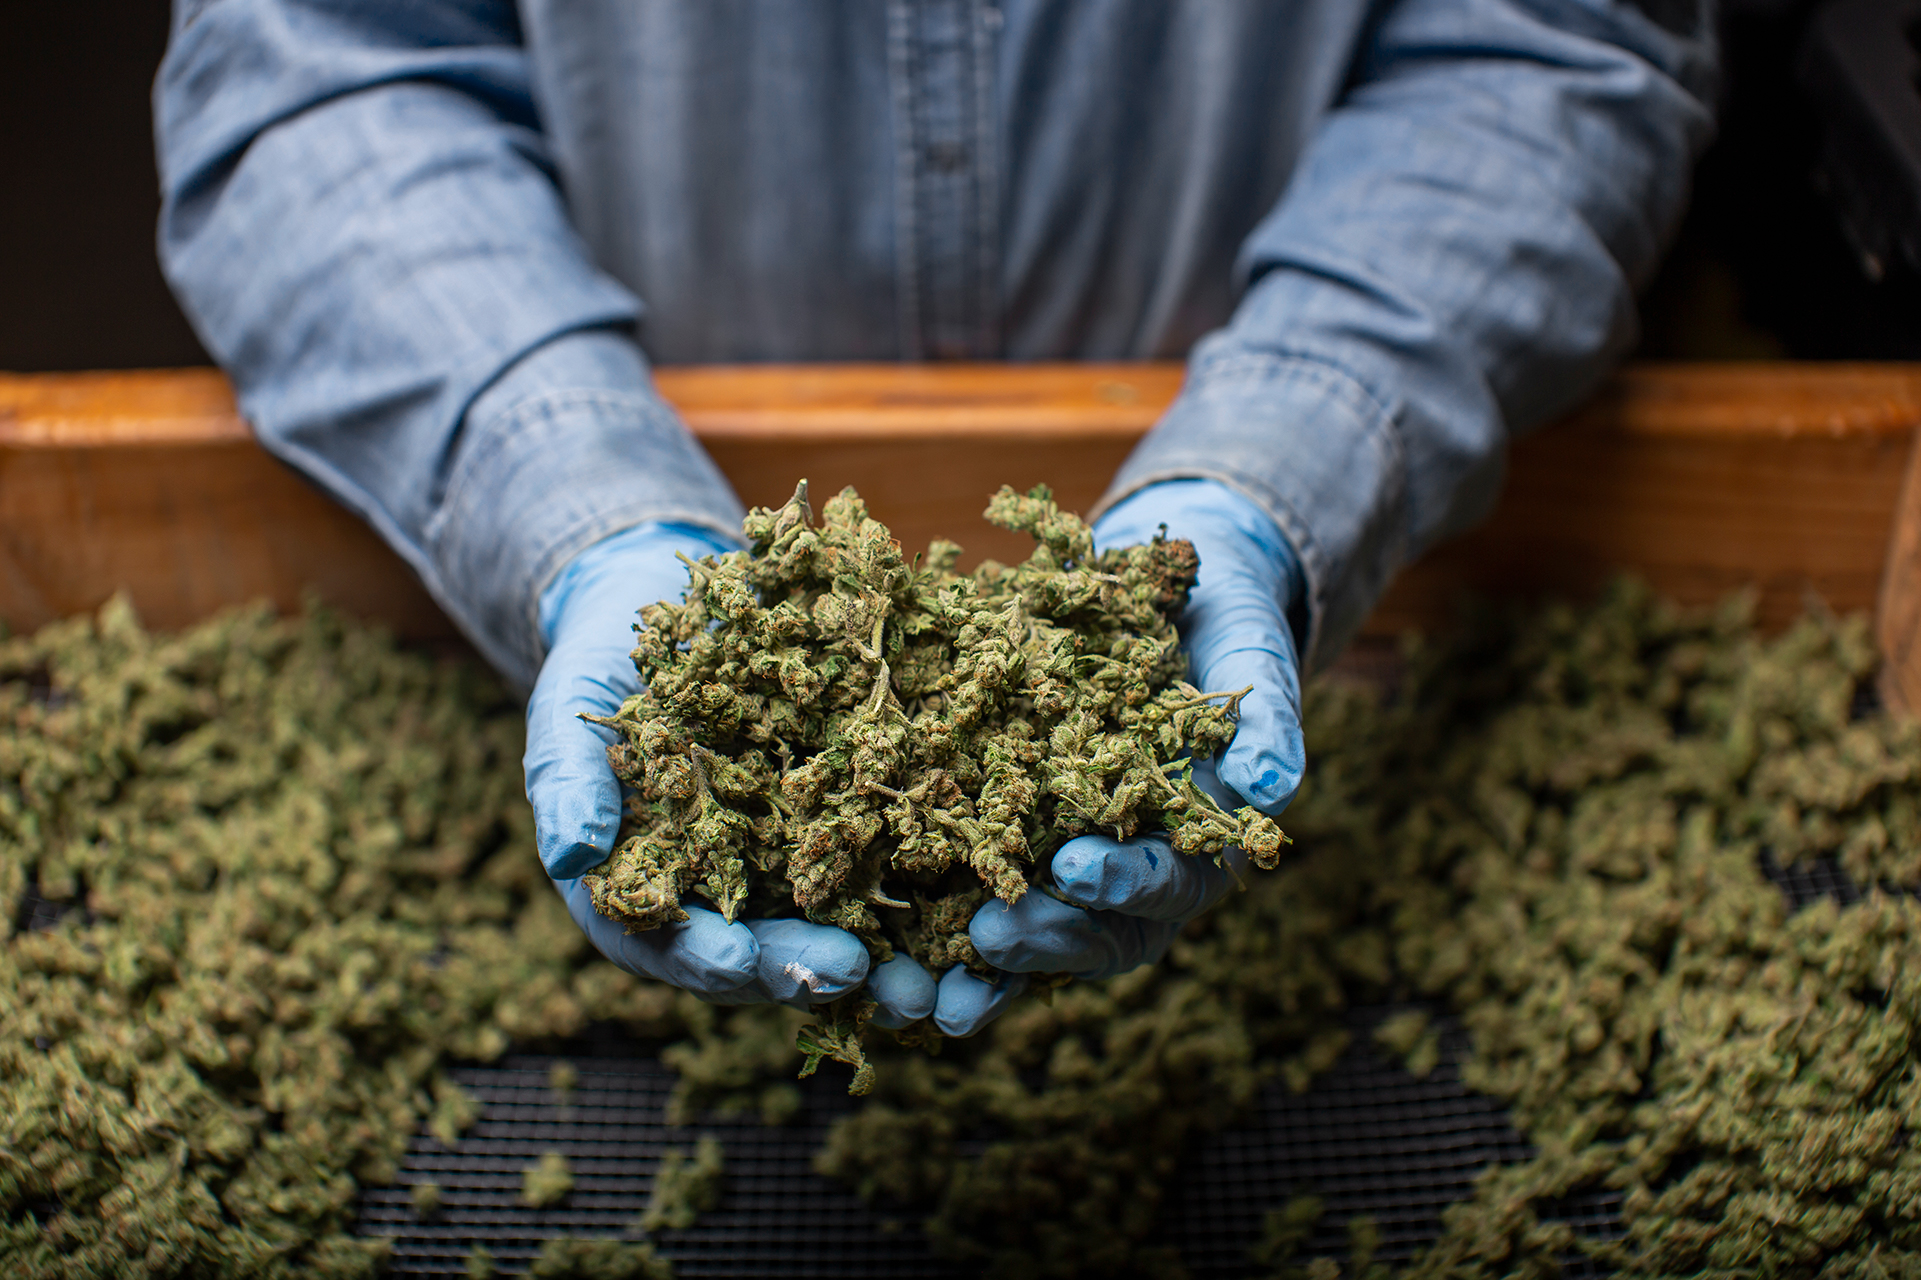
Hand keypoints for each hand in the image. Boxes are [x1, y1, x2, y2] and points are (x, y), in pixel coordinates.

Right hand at [526, 522, 938, 1019]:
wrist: (675, 604)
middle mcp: (722, 895)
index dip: (703, 956)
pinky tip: (967, 902)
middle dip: (805, 970)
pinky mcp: (842, 821)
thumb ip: (566, 785)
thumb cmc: (603, 667)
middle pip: (762, 954)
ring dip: (881, 963)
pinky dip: (922, 887)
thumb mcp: (565, 714)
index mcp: (646, 892)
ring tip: (928, 981)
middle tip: (853, 973)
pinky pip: (882, 860)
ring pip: (832, 927)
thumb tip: (572, 858)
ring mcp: (786, 863)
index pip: (669, 946)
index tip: (736, 958)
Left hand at [935, 478, 1306, 1036]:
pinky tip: (874, 950)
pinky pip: (970, 899)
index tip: (1075, 867)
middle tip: (989, 934)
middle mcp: (1132, 874)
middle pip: (1093, 935)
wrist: (1172, 609)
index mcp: (1196, 840)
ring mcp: (1065, 870)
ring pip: (1028, 939)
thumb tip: (1269, 782)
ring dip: (978, 972)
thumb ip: (1265, 714)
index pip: (1168, 881)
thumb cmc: (1219, 629)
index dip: (1125, 881)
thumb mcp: (1250, 653)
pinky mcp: (1007, 849)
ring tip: (926, 991)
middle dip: (1043, 939)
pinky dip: (928, 931)